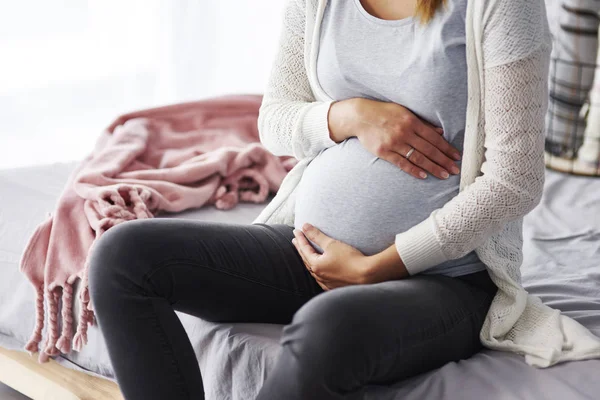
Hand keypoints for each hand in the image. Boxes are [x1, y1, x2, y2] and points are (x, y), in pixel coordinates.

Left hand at [291, 223, 370, 290]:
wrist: (367, 274)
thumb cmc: (350, 258)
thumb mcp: (331, 244)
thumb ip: (316, 235)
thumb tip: (305, 226)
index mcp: (316, 265)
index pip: (304, 249)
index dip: (300, 239)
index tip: (296, 230)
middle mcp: (319, 276)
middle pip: (306, 260)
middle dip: (301, 249)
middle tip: (296, 240)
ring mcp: (326, 283)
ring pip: (313, 270)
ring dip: (308, 260)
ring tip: (305, 253)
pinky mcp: (335, 286)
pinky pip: (321, 278)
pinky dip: (317, 271)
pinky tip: (319, 270)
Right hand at [328, 98, 461, 179]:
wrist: (360, 116)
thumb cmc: (384, 113)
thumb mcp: (404, 112)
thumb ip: (422, 123)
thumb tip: (440, 132)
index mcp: (411, 121)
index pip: (434, 138)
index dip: (446, 148)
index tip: (456, 156)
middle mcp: (404, 133)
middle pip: (429, 149)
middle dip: (444, 160)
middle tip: (455, 169)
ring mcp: (394, 143)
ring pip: (418, 158)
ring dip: (432, 167)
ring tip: (444, 175)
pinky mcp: (384, 152)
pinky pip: (401, 163)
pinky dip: (413, 170)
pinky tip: (423, 175)